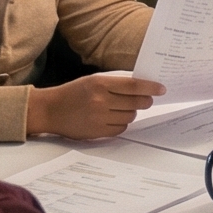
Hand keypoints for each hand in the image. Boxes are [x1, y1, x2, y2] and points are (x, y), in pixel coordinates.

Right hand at [27, 72, 165, 137]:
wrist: (50, 110)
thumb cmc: (73, 93)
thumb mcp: (93, 81)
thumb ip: (115, 84)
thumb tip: (141, 88)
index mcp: (100, 84)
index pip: (133, 86)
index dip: (150, 87)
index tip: (161, 89)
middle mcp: (100, 101)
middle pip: (136, 102)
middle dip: (145, 101)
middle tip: (147, 100)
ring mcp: (99, 118)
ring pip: (130, 116)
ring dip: (131, 112)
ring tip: (120, 108)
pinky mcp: (97, 132)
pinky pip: (121, 128)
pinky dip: (121, 123)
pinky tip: (113, 118)